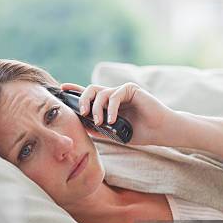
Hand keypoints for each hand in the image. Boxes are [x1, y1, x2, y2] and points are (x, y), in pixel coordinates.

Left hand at [60, 82, 174, 145]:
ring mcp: (122, 91)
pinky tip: (113, 120)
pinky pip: (115, 95)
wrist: (160, 132)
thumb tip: (80, 124)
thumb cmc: (139, 133)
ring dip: (96, 108)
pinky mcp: (131, 89)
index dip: (75, 90)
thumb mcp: (113, 132)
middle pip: (91, 90)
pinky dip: (111, 108)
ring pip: (101, 93)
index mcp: (108, 104)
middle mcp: (114, 95)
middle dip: (83, 100)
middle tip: (82, 113)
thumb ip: (98, 127)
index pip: (89, 95)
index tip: (62, 89)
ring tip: (100, 122)